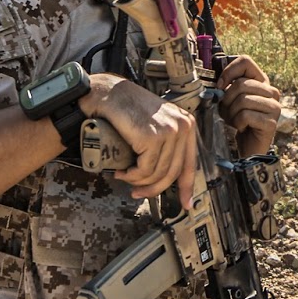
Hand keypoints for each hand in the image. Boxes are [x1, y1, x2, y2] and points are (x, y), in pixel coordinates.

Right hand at [78, 73, 200, 208]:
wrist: (108, 94)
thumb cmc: (127, 110)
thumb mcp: (155, 126)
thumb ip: (166, 146)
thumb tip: (167, 177)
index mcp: (187, 124)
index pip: (189, 163)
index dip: (188, 187)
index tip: (186, 204)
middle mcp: (183, 126)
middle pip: (172, 173)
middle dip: (153, 189)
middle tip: (137, 193)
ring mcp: (169, 131)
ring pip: (157, 174)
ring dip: (138, 182)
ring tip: (124, 176)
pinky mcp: (153, 137)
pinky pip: (144, 170)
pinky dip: (131, 175)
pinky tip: (122, 171)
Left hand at [217, 54, 283, 156]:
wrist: (248, 147)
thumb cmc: (238, 121)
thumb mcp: (231, 100)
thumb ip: (227, 86)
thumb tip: (217, 82)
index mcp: (262, 82)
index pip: (246, 61)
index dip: (229, 72)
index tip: (220, 86)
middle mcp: (272, 92)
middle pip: (242, 84)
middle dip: (227, 100)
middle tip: (227, 111)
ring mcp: (274, 107)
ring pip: (243, 100)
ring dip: (232, 113)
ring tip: (235, 121)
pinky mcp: (272, 122)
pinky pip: (245, 115)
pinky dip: (238, 123)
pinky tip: (242, 128)